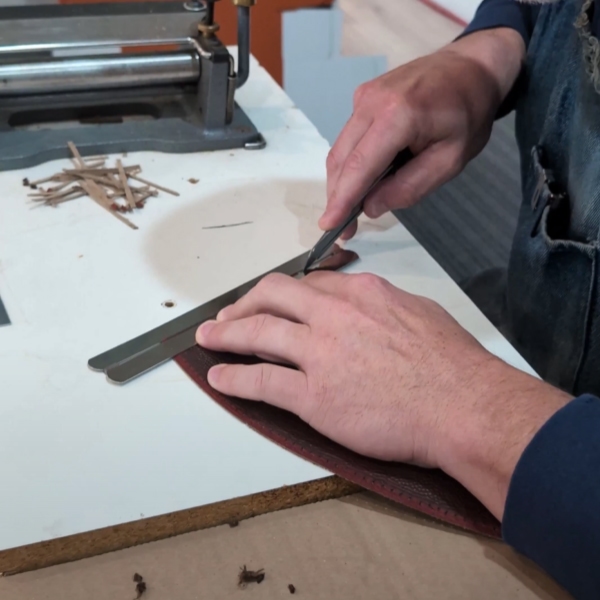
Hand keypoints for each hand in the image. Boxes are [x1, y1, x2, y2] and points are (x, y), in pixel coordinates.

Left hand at [196, 271, 570, 518]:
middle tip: (230, 314)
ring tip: (210, 337)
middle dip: (245, 303)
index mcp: (361, 293)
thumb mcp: (420, 314)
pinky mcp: (314, 395)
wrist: (463, 406)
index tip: (273, 302)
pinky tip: (221, 377)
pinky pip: (262, 380)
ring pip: (258, 332)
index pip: (308, 284)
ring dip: (226, 333)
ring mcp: (320, 354)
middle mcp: (334, 315)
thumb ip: (385, 306)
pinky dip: (235, 377)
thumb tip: (369, 310)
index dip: (283, 294)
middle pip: (273, 296)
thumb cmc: (453, 365)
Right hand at [322, 28, 524, 238]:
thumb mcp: (450, 160)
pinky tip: (365, 177)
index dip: (341, 199)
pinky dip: (351, 162)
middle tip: (344, 228)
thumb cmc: (468, 114)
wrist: (470, 67)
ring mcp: (364, 96)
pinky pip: (349, 138)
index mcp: (398, 115)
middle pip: (341, 158)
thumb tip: (370, 207)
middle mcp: (372, 101)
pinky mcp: (362, 97)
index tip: (328, 225)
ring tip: (351, 209)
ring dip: (342, 182)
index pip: (359, 166)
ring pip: (340, 149)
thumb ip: (410, 187)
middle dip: (338, 197)